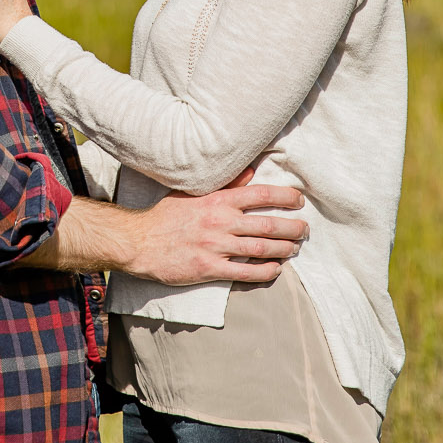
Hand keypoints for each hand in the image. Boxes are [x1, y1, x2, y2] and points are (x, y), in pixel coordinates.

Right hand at [24, 171, 306, 283]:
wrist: (138, 242)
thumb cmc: (164, 216)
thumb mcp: (192, 193)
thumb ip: (224, 184)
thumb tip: (250, 171)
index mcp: (216, 200)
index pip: (259, 194)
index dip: (284, 196)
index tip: (298, 200)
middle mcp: (220, 222)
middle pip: (267, 224)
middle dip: (291, 227)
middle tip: (304, 229)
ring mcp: (215, 246)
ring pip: (260, 248)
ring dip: (283, 249)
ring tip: (295, 249)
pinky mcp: (209, 268)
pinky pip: (245, 272)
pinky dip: (264, 271)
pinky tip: (275, 270)